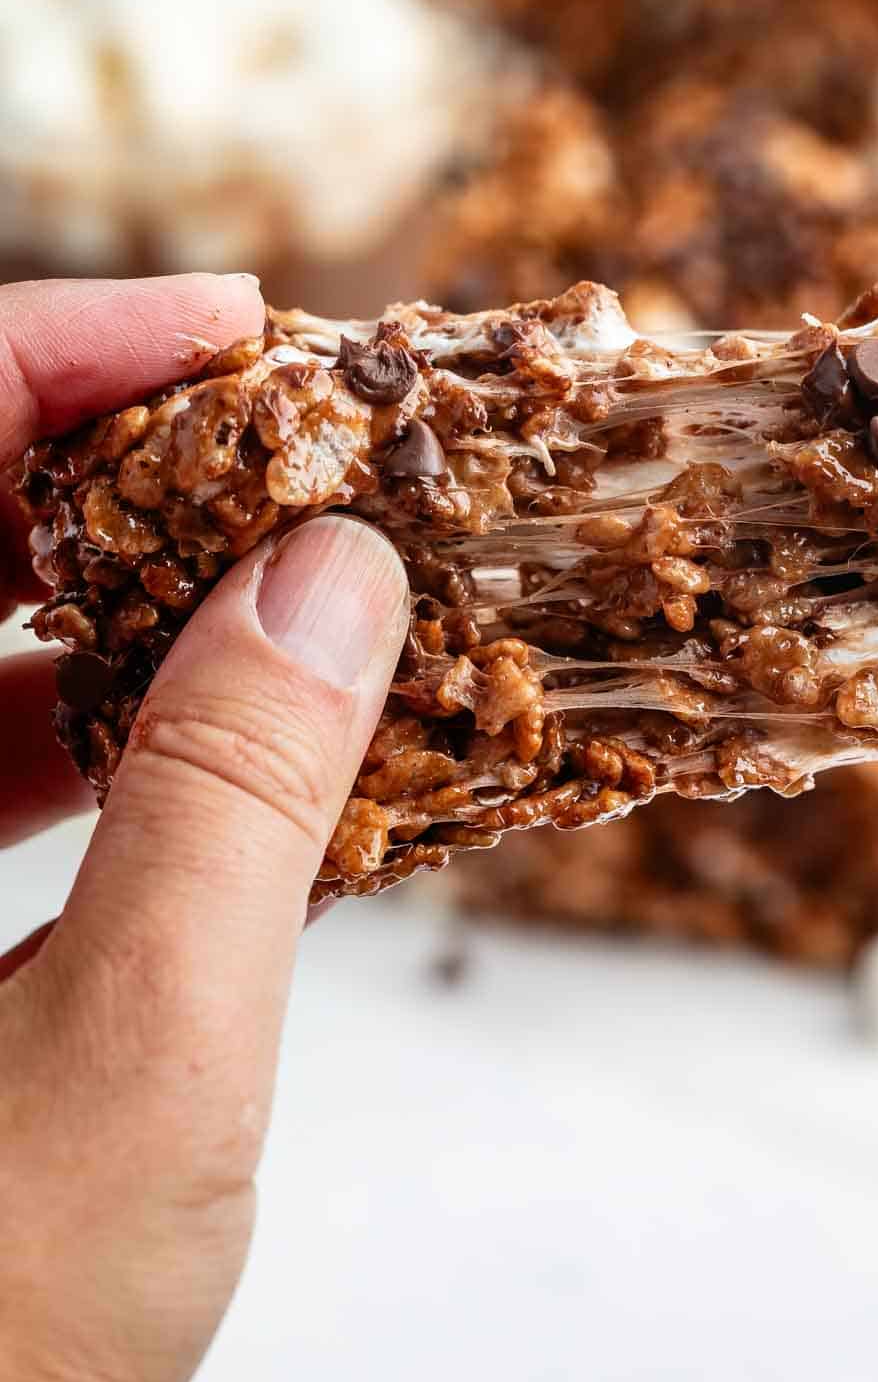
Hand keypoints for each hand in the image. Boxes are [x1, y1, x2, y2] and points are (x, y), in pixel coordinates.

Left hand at [0, 274, 408, 1381]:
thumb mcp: (142, 1052)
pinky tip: (253, 727)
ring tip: (310, 561)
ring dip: (143, 589)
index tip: (237, 329)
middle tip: (306, 431)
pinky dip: (126, 719)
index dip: (57, 358)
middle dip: (126, 458)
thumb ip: (241, 796)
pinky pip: (2, 753)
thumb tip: (340, 579)